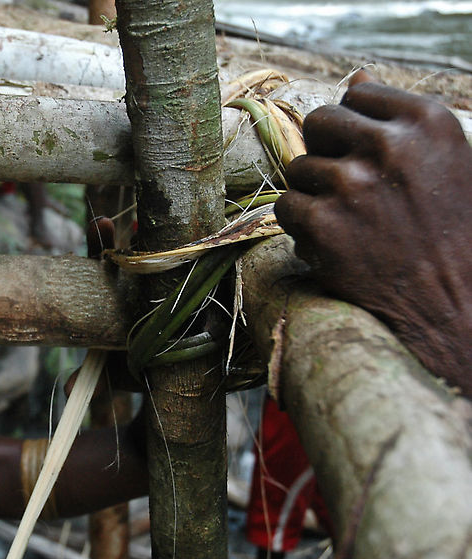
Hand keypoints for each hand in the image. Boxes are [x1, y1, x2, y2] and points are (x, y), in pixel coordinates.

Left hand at [275, 71, 471, 395]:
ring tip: (351, 223)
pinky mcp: (323, 223)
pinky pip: (285, 207)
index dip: (355, 128)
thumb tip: (357, 76)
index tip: (369, 157)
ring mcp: (353, 185)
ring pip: (298, 169)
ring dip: (315, 195)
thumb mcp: (443, 161)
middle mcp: (389, 146)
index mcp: (425, 121)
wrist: (451, 304)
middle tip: (350, 189)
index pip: (356, 94)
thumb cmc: (448, 230)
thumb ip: (399, 119)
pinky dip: (302, 227)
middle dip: (326, 152)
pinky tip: (334, 244)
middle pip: (318, 122)